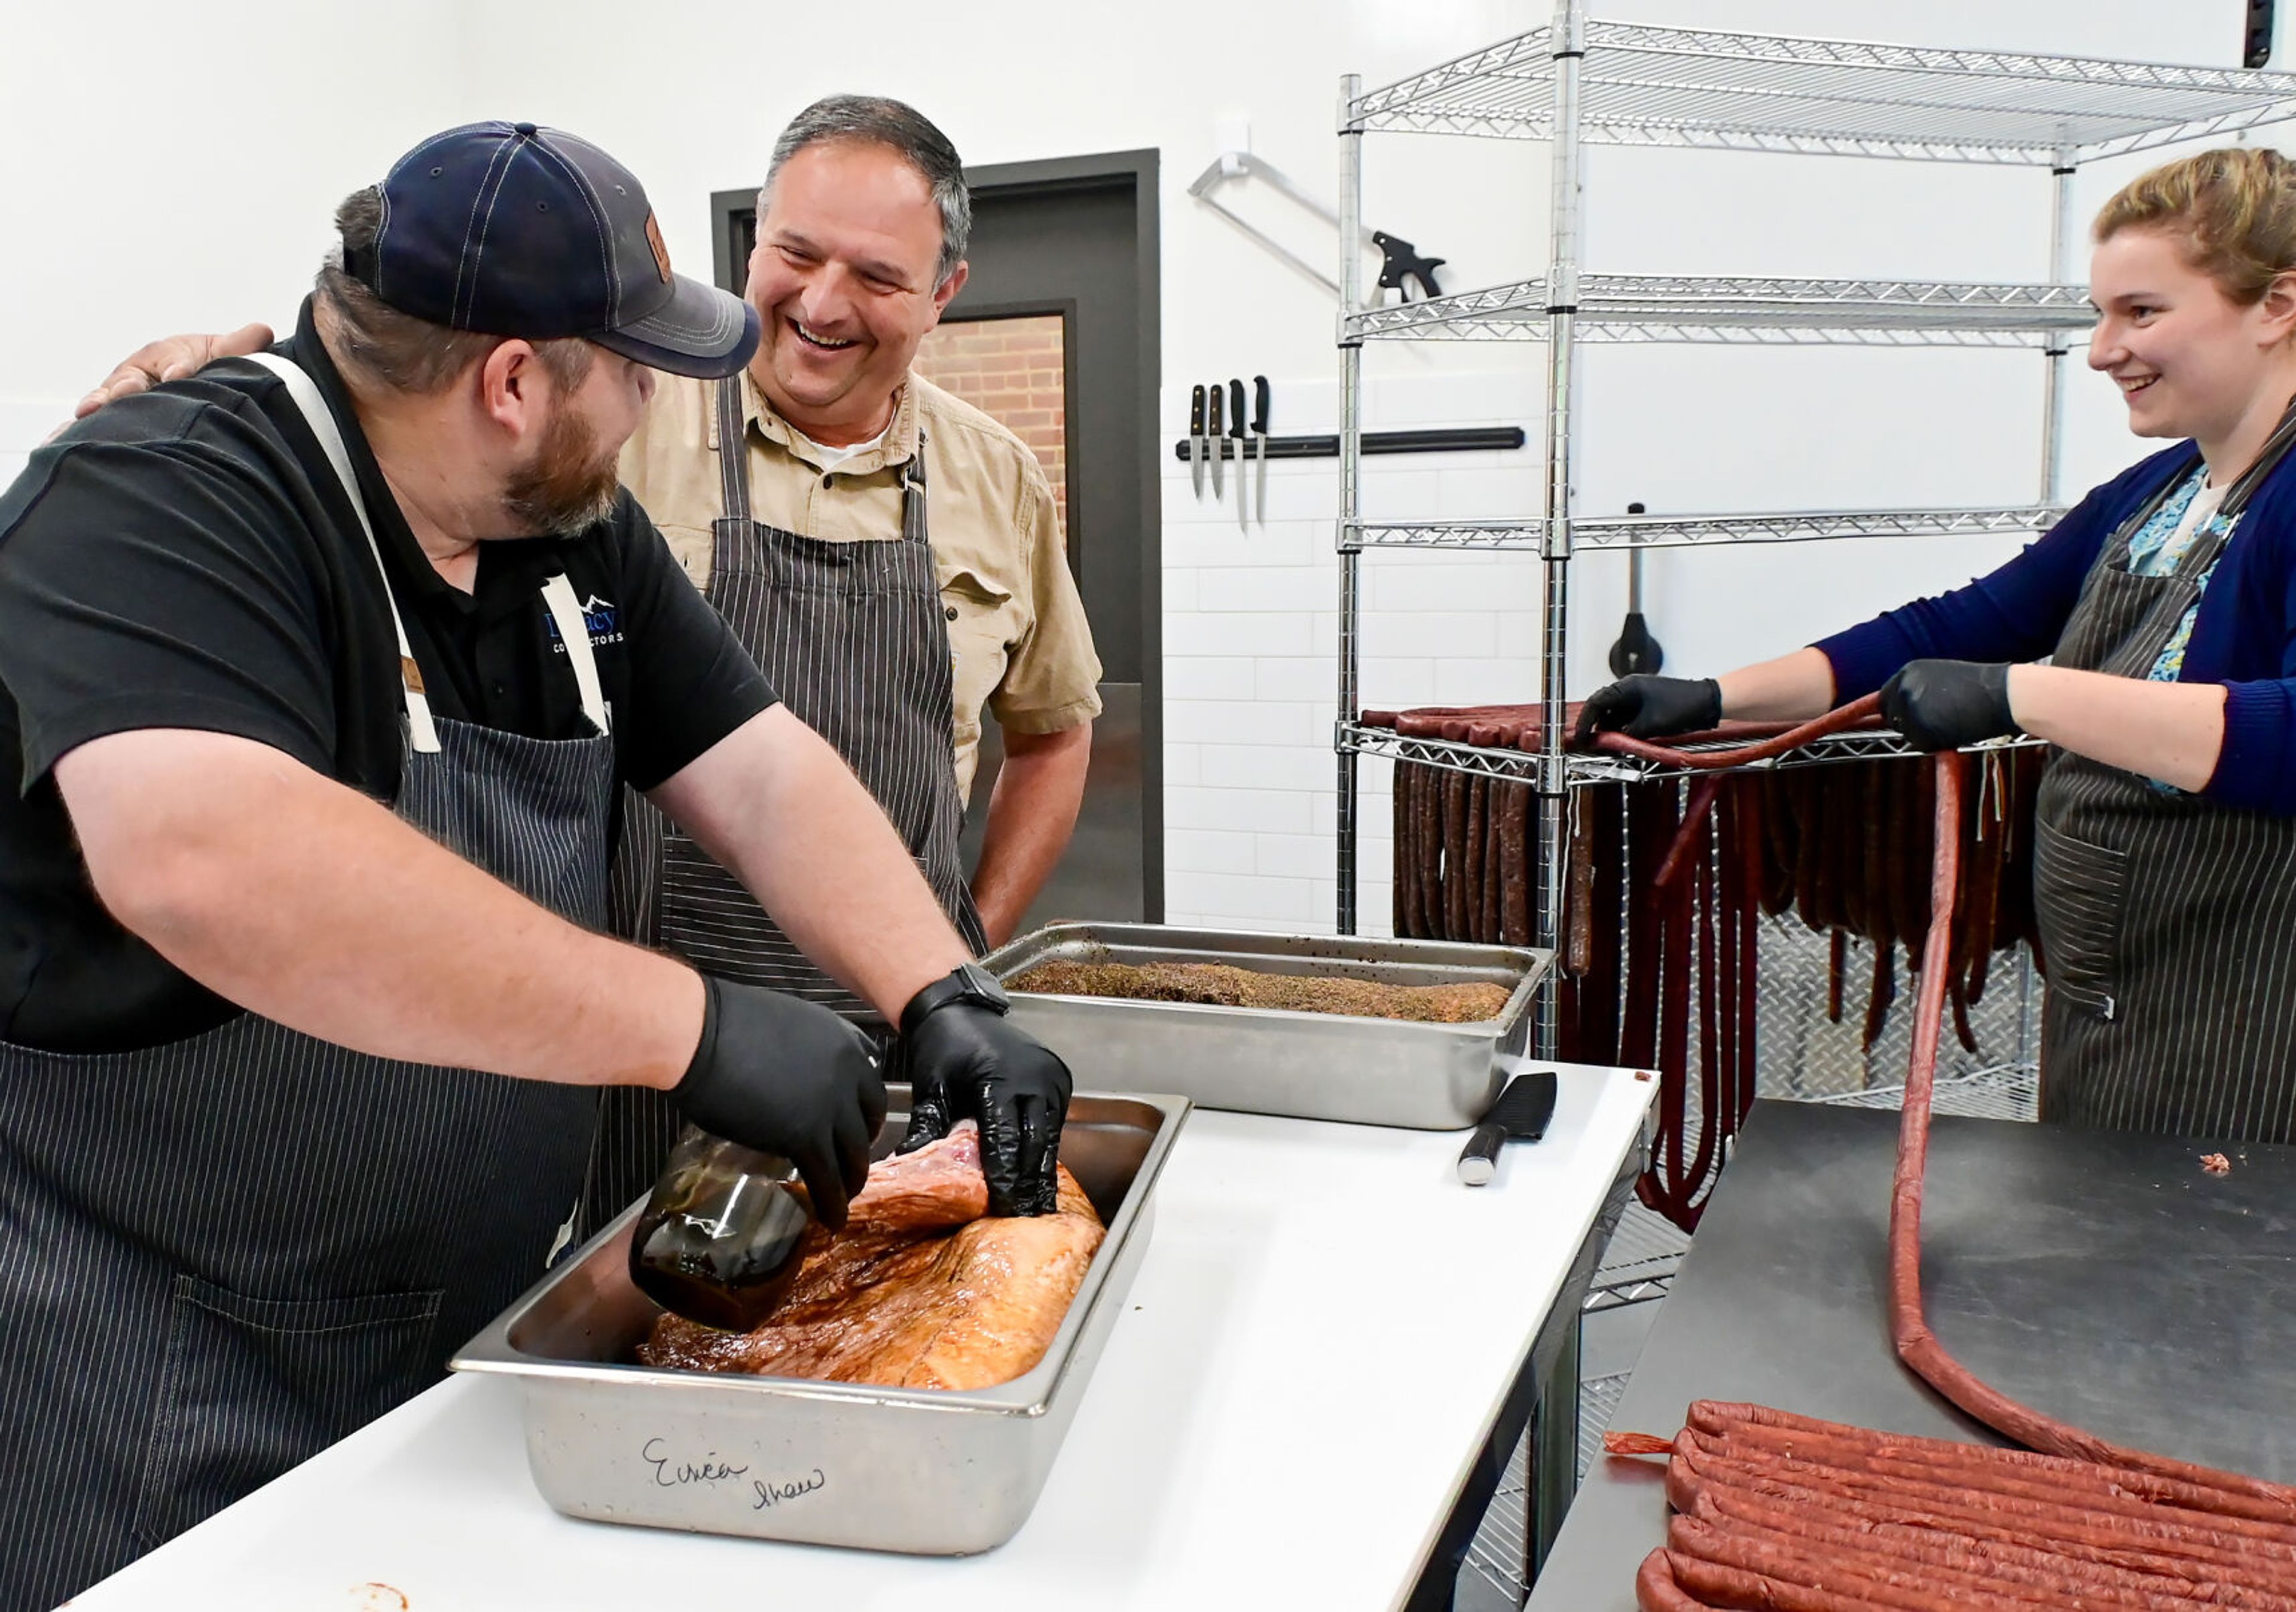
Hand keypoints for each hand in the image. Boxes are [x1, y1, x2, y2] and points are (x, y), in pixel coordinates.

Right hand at [70, 323, 274, 420]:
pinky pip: (89, 424)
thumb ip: (240, 348)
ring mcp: (119, 396)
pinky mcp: (108, 417)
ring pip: (106, 399)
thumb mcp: (223, 355)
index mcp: (165, 356)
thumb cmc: (203, 368)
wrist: (187, 381)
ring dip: (97, 405)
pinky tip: (56, 440)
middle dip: (126, 387)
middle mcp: (137, 374)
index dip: (177, 368)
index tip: (178, 375)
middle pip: (129, 380)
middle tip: (125, 394)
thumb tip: (262, 331)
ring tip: (86, 412)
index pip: (172, 361)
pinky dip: (71, 430)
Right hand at [670, 975, 887, 1229]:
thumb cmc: (725, 1023)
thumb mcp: (788, 1025)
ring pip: (851, 1155)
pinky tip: (832, 1219)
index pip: (870, 1087)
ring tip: (843, 1199)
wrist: (700, 1034)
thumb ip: (808, 1053)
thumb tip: (801, 1079)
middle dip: (860, 1148)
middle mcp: (846, 1073)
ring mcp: (829, 1105)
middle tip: (851, 1165)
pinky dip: (832, 1204)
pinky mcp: (804, 1135)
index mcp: (843, 1041)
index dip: (864, 1114)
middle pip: (867, 1122)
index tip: (858, 1129)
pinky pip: (826, 1178)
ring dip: (850, 1181)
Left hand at [899, 1006, 1071, 1216]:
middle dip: (1028, 1184)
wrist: (959, 1009)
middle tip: (1024, 1218)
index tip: (1004, 1208)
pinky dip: (1046, 1149)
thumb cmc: (942, 1047)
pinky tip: (1041, 1177)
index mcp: (1001, 1079)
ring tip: (1038, 1207)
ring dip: (1042, 1171)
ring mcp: (1051, 1077)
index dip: (1005, 1177)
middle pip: (1034, 1143)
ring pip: (1050, 1136)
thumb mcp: (931, 1087)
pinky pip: (1055, 1122)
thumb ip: (927, 1127)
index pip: (1005, 1139)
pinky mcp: (1059, 1079)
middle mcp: (1034, 1078)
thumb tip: (909, 1165)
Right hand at [1572, 674, 1721, 744]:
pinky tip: (1623, 742)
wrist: (1709, 703)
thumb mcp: (1650, 726)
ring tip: (1607, 747)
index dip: (1585, 722)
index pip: (1597, 703)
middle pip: (1603, 709)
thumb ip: (1627, 735)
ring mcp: (1638, 697)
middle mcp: (1630, 689)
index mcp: (1627, 687)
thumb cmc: (1683, 707)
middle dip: (1595, 727)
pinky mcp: (1647, 706)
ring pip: (1615, 715)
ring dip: (1610, 730)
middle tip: (1590, 745)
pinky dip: (1622, 730)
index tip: (1581, 738)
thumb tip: (1610, 744)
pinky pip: (1627, 718)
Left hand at [1878, 660, 2018, 751]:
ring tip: (1951, 721)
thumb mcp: (1941, 677)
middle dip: (1907, 722)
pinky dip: (1935, 743)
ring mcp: (1911, 710)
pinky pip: (1921, 744)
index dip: (1895, 710)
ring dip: (1923, 733)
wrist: (2004, 694)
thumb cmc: (1981, 686)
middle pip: (1891, 716)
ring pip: (1906, 732)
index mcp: (1909, 672)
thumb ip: (1918, 689)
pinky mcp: (1922, 730)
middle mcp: (1905, 689)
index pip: (1885, 698)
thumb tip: (1900, 706)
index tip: (1897, 717)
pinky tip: (1954, 730)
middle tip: (1935, 720)